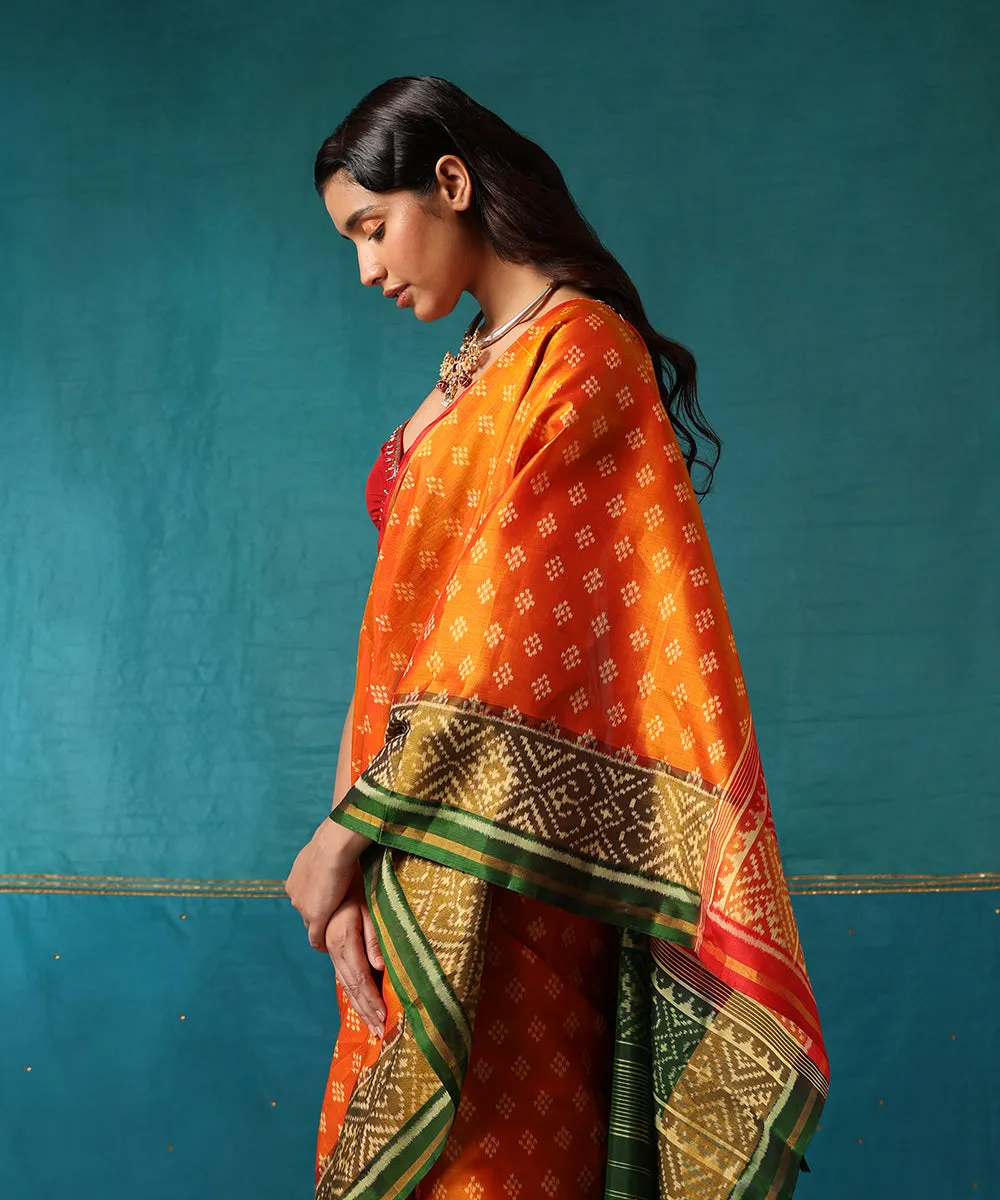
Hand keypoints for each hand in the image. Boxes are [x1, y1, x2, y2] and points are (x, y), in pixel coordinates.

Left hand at [285, 818, 371, 950]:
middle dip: (318, 915)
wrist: (334, 846)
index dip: (317, 903)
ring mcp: (303, 907)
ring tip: (334, 932)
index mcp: (295, 880)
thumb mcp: (326, 853)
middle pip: (306, 912)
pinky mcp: (315, 917)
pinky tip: (328, 948)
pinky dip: (321, 943)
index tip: (328, 905)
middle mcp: (294, 894)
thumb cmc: (336, 843)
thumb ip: (324, 862)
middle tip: (334, 918)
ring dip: (322, 927)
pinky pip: (316, 938)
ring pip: (311, 924)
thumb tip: (335, 859)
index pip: (305, 899)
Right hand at [325, 872, 385, 1037]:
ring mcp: (320, 932)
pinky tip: (357, 988)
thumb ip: (373, 936)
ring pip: (339, 972)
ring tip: (370, 1019)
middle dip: (364, 1007)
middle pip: (347, 981)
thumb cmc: (361, 873)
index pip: (358, 979)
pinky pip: (335, 957)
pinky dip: (348, 976)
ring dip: (356, 995)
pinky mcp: (318, 923)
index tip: (383, 1025)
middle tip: (378, 1033)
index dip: (370, 1003)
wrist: (334, 845)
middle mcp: (326, 939)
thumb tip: (379, 968)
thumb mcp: (372, 904)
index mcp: (340, 936)